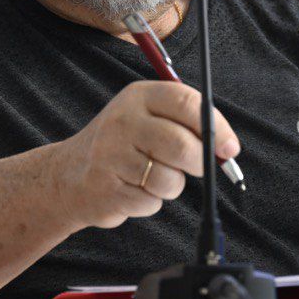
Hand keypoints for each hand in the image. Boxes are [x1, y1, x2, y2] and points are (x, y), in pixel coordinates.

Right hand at [51, 81, 240, 229]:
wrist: (69, 175)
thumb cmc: (122, 146)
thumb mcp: (147, 118)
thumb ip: (186, 124)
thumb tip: (228, 148)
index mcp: (138, 96)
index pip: (186, 102)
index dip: (216, 127)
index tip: (229, 149)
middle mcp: (122, 120)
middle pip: (181, 144)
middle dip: (198, 162)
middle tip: (196, 168)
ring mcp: (110, 154)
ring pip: (170, 179)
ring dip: (171, 185)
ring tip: (152, 177)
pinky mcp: (107, 187)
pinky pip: (151, 201)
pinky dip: (150, 202)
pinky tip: (133, 189)